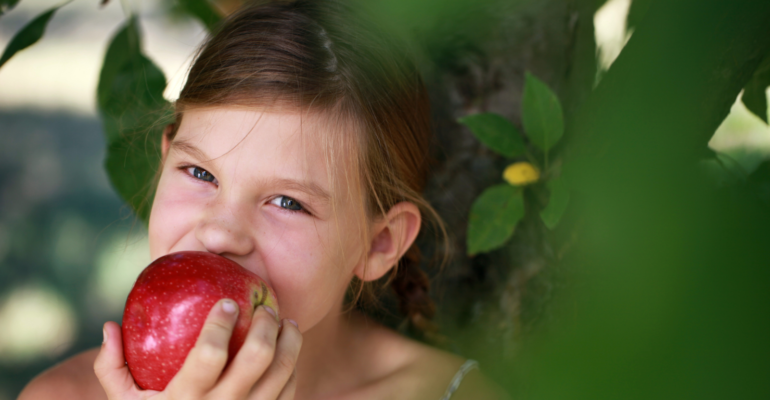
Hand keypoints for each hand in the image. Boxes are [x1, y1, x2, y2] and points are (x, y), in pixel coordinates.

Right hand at [94, 300, 301, 399]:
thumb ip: (112, 367)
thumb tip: (109, 325)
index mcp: (185, 399)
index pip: (210, 354)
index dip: (221, 323)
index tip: (227, 302)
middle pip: (256, 357)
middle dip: (265, 323)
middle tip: (264, 308)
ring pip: (282, 371)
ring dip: (290, 340)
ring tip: (285, 321)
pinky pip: (289, 390)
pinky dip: (292, 365)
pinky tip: (288, 348)